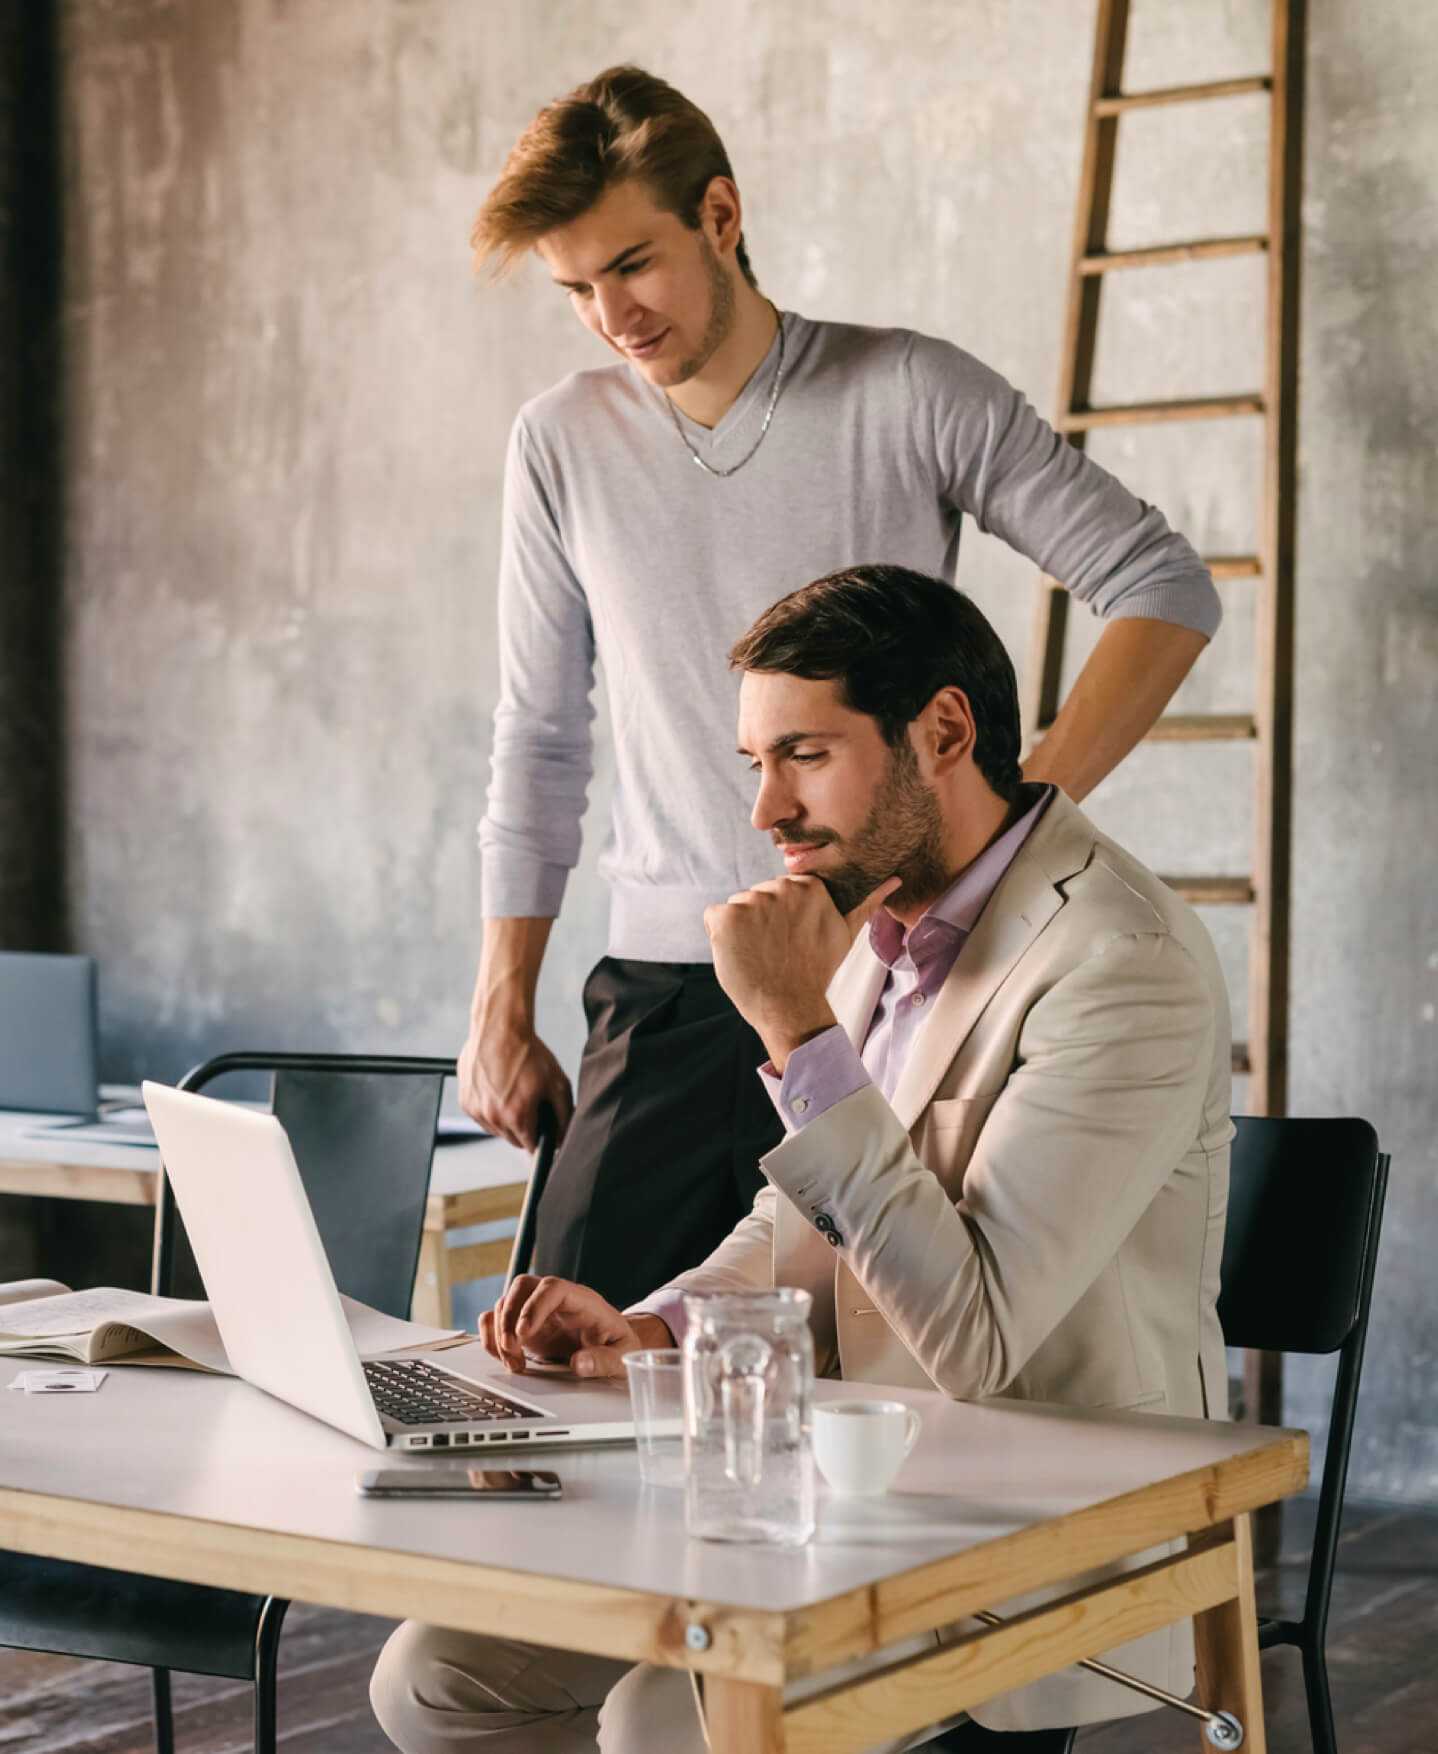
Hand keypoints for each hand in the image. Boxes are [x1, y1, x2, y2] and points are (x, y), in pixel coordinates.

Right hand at [459, 1016, 572, 1150]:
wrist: (500, 1029)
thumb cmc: (527, 1053)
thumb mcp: (557, 1083)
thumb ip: (563, 1116)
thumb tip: (561, 1138)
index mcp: (517, 1116)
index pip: (531, 1147)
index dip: (540, 1137)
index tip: (542, 1127)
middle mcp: (493, 1117)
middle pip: (513, 1139)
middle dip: (524, 1127)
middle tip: (530, 1102)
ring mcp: (476, 1109)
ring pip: (496, 1129)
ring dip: (505, 1119)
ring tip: (513, 1092)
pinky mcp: (465, 1100)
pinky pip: (481, 1115)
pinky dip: (490, 1108)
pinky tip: (499, 1088)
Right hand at [478, 1275, 663, 1378]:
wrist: (613, 1345)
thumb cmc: (618, 1345)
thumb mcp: (622, 1356)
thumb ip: (604, 1361)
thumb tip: (580, 1364)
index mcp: (582, 1300)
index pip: (554, 1287)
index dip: (535, 1306)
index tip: (525, 1334)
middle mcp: (556, 1300)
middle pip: (522, 1285)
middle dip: (509, 1317)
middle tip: (512, 1349)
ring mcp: (538, 1309)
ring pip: (506, 1301)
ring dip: (500, 1333)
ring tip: (515, 1363)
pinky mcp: (525, 1324)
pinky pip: (497, 1317)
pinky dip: (492, 1336)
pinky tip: (505, 1357)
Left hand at [703, 874, 899, 1067]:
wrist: (790, 1008)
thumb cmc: (817, 972)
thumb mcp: (845, 934)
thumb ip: (865, 902)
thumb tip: (893, 879)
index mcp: (807, 886)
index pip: (780, 890)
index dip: (781, 917)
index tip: (791, 939)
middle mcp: (779, 888)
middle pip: (756, 897)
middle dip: (760, 921)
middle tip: (776, 951)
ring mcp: (751, 901)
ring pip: (736, 908)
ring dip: (741, 930)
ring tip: (760, 956)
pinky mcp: (726, 917)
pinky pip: (714, 917)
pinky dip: (720, 937)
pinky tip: (740, 955)